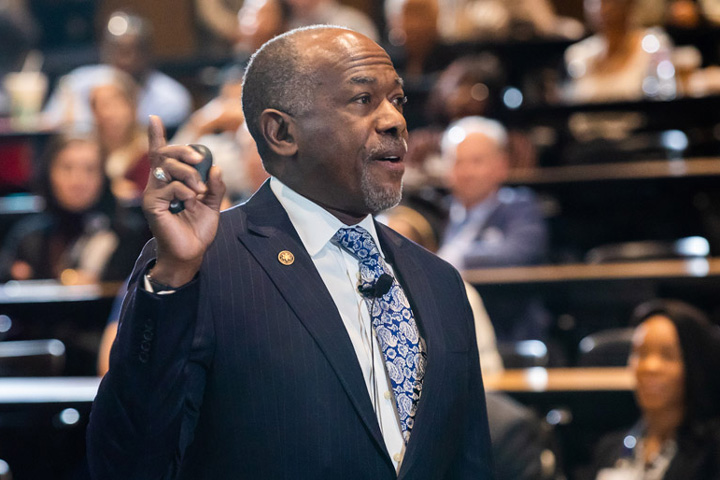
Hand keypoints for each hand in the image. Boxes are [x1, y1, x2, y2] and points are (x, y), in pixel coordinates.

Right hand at [143, 115, 225, 286]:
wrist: (191, 253)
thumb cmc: (198, 229)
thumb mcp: (212, 205)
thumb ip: (215, 186)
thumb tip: (216, 167)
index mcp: (171, 181)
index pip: (161, 154)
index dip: (156, 136)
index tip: (153, 118)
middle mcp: (158, 184)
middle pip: (165, 154)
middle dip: (183, 151)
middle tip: (199, 160)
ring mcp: (153, 194)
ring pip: (167, 167)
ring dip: (189, 173)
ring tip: (200, 189)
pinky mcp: (153, 205)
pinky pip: (170, 186)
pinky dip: (185, 190)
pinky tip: (191, 201)